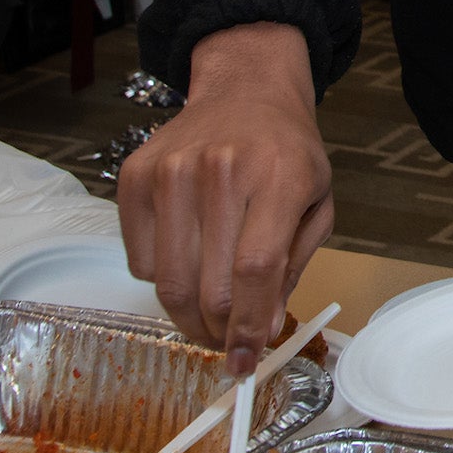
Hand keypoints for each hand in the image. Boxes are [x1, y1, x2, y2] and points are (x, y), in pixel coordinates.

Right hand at [118, 24, 331, 374]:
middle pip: (207, 285)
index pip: (255, 270)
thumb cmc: (287, 152)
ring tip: (207, 315)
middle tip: (225, 343)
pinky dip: (161, 279)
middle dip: (217, 332)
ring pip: (168, 281)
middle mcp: (222, 170)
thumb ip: (292, 267)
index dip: (247, 326)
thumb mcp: (317, 203)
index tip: (244, 361)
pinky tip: (187, 260)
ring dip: (187, 316)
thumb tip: (259, 330)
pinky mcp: (134, 176)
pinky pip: (138, 260)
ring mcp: (172, 171)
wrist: (245, 91)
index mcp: (280, 177)